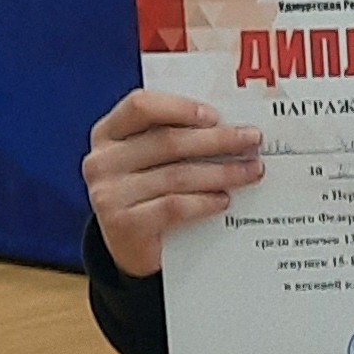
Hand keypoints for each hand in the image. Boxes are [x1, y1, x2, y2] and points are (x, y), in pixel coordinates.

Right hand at [83, 88, 262, 276]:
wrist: (130, 248)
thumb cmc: (148, 193)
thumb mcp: (151, 160)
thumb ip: (175, 137)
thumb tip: (230, 125)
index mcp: (108, 134)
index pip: (140, 106)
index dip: (180, 107)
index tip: (216, 116)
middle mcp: (102, 161)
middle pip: (167, 141)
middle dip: (218, 140)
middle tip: (252, 140)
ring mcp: (108, 194)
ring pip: (177, 175)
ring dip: (222, 172)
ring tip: (251, 171)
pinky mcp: (123, 225)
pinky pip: (174, 206)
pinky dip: (204, 202)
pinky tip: (224, 200)